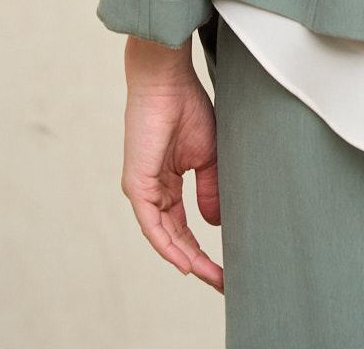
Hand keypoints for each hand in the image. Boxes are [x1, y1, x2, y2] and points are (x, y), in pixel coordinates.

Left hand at [118, 37, 223, 290]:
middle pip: (175, 237)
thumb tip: (214, 225)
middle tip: (222, 281)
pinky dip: (167, 245)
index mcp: (167, 183)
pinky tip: (185, 261)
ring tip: (211, 276)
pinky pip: (152, 224)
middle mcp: (153, 191)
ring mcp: (143, 189)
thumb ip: (210, 190)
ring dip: (186, 258)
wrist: (168, 81)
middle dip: (199, 262)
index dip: (204, 249)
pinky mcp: (137, 184)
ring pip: (164, 236)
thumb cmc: (187, 108)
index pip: (185, 226)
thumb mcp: (208, 156)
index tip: (226, 267)